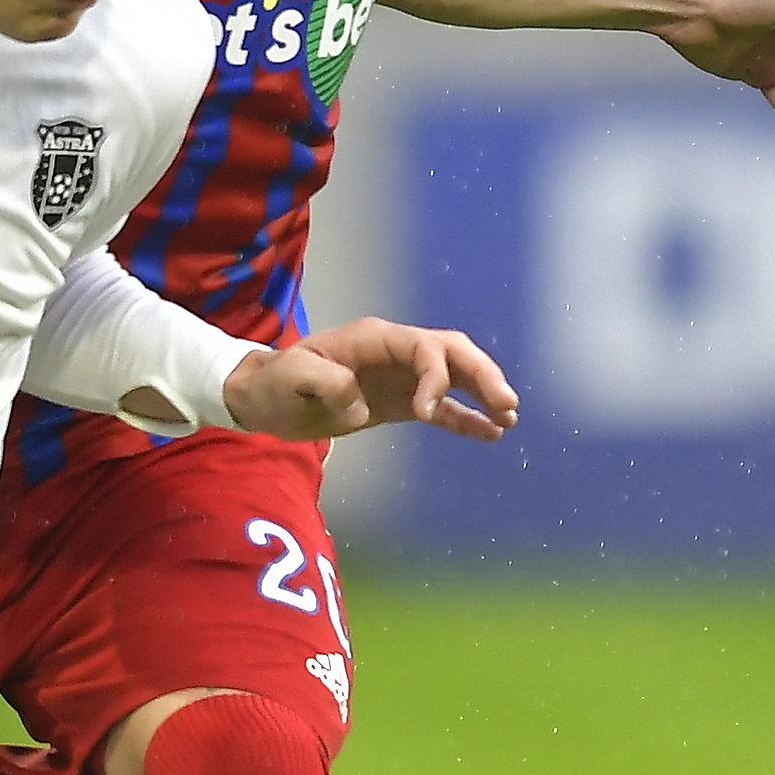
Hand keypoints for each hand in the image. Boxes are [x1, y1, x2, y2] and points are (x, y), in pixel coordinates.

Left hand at [222, 318, 517, 442]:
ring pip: (455, 377)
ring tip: (509, 417)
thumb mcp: (290, 377)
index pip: (422, 347)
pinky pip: (442, 409)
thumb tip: (360, 405)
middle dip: (481, 374)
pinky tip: (492, 434)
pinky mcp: (400, 404)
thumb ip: (326, 382)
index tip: (427, 411)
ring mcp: (401, 378)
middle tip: (506, 404)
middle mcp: (395, 353)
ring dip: (483, 392)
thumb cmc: (275, 384)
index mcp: (374, 340)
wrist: (266, 401)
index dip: (434, 375)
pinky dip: (466, 419)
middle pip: (451, 352)